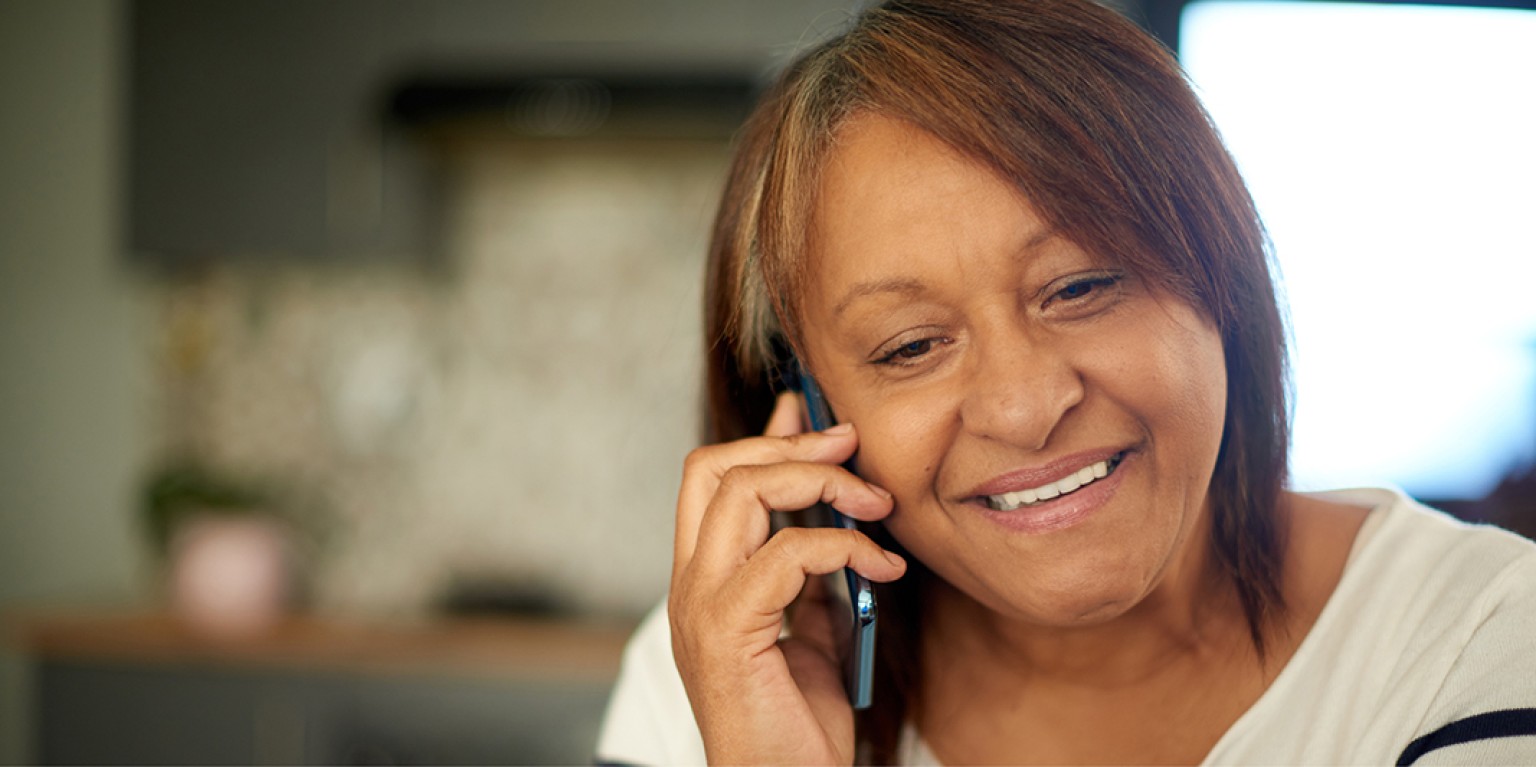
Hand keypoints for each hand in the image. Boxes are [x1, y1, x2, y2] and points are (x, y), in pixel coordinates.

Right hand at [669, 392, 905, 764]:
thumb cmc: (798, 724)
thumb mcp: (814, 628)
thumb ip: (814, 568)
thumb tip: (838, 509)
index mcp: (703, 579)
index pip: (709, 477)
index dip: (764, 435)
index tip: (819, 417)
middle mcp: (689, 585)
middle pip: (713, 467)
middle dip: (789, 443)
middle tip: (851, 447)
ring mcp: (700, 606)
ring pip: (741, 492)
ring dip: (820, 482)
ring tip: (876, 504)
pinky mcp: (728, 631)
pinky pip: (785, 555)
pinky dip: (844, 546)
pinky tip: (882, 569)